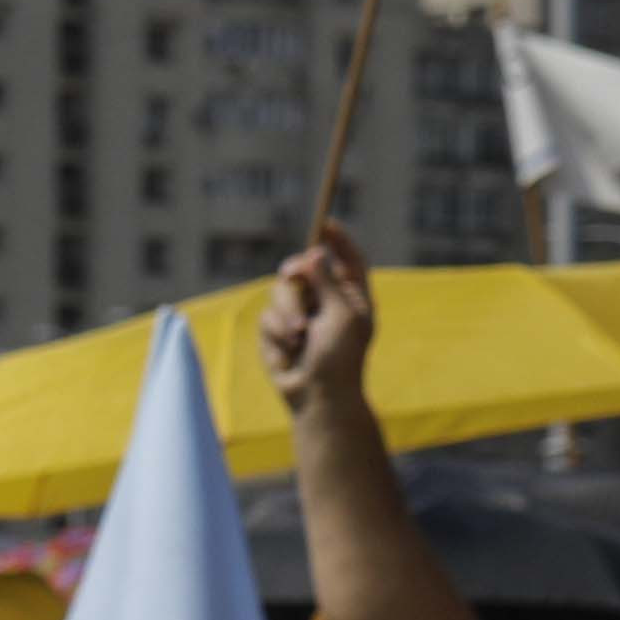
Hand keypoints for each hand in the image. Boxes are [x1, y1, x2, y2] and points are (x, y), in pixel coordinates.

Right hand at [260, 229, 376, 419]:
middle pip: (303, 269)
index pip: (346, 259)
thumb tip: (315, 252)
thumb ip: (327, 281)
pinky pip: (267, 316)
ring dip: (287, 313)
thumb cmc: (341, 358)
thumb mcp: (342, 315)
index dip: (338, 240)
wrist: (318, 396)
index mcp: (352, 296)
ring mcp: (301, 315)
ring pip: (280, 292)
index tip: (326, 224)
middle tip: (291, 275)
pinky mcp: (278, 330)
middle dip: (296, 274)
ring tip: (298, 336)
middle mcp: (326, 301)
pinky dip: (276, 331)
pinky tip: (289, 349)